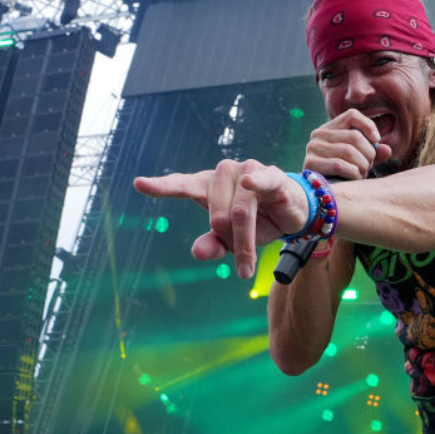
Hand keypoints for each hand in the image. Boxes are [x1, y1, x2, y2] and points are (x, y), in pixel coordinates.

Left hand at [133, 160, 306, 278]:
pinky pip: (262, 182)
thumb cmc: (259, 221)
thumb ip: (214, 245)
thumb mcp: (233, 240)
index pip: (181, 185)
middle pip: (217, 215)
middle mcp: (224, 174)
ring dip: (245, 241)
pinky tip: (250, 183)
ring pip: (239, 212)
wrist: (295, 213)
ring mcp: (248, 171)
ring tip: (248, 262)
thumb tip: (198, 252)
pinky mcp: (273, 175)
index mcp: (208, 186)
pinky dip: (257, 183)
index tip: (139, 184)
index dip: (161, 186)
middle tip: (241, 256)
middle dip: (229, 242)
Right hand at [304, 109, 392, 179]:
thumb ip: (373, 153)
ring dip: (362, 166)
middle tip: (369, 166)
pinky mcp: (310, 163)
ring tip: (362, 174)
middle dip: (369, 154)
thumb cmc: (343, 176)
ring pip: (349, 151)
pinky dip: (353, 174)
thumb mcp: (360, 160)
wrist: (322, 194)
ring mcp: (312, 148)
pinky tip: (355, 180)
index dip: (368, 125)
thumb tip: (387, 150)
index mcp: (330, 128)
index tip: (377, 140)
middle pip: (354, 136)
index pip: (351, 115)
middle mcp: (318, 134)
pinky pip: (340, 165)